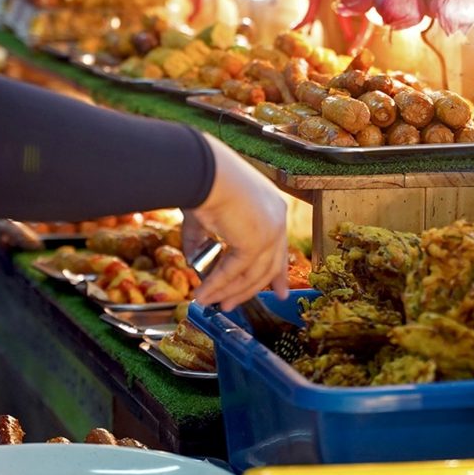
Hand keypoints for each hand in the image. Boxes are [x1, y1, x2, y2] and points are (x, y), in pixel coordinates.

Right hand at [185, 133, 290, 310]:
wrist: (202, 169)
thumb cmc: (201, 181)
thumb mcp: (205, 215)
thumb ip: (202, 239)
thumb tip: (194, 261)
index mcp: (271, 207)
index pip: (279, 246)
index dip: (278, 271)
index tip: (279, 291)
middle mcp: (277, 220)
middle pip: (271, 264)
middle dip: (255, 289)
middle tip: (235, 305)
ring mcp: (270, 232)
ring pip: (253, 274)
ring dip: (230, 291)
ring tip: (213, 304)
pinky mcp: (255, 243)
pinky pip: (235, 272)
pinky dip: (217, 285)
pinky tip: (203, 295)